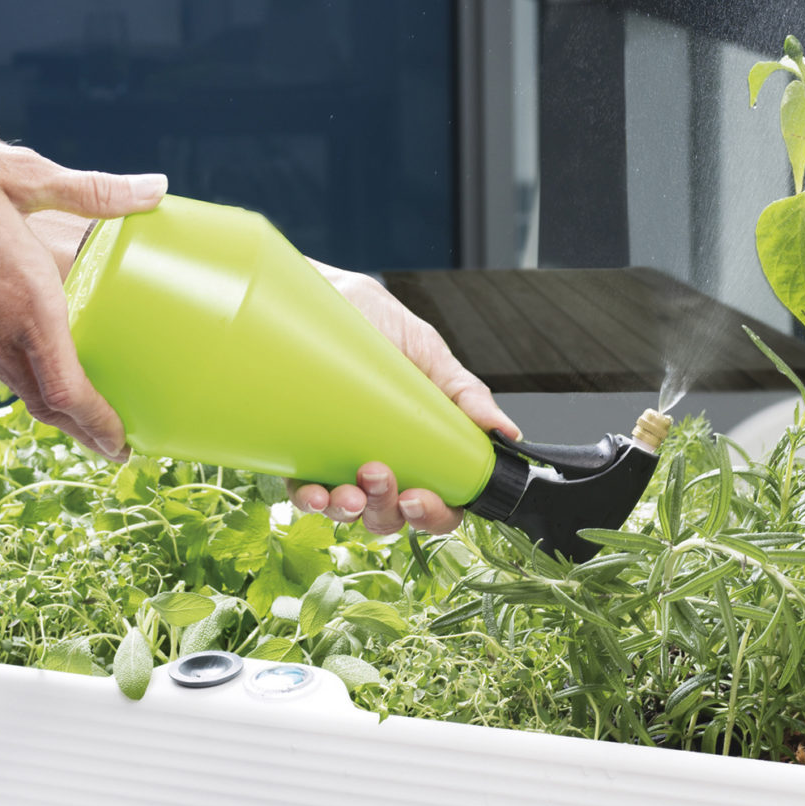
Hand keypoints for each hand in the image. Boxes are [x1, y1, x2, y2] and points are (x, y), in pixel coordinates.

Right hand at [0, 117, 163, 457]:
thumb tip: (157, 188)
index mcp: (25, 301)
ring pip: (20, 388)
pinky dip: (29, 381)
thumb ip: (93, 189)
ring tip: (89, 412)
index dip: (99, 425)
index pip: (66, 391)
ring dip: (57, 409)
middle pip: (46, 405)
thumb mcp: (21, 172)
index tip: (124, 444)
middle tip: (118, 445)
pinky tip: (42, 362)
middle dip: (85, 432)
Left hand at [288, 264, 518, 535]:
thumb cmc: (373, 320)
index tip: (421, 499)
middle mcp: (377, 458)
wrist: (322, 290)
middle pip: (389, 515)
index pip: (434, 501)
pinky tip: (313, 492)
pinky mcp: (297, 448)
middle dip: (386, 511)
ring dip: (350, 512)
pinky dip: (309, 501)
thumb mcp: (427, 352)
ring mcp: (336, 457)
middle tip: (379, 474)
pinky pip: (303, 492)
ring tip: (349, 487)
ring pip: (347, 512)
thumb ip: (463, 391)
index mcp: (416, 446)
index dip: (433, 514)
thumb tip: (506, 431)